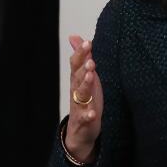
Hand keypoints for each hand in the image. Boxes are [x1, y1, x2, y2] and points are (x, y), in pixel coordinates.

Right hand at [65, 35, 103, 162]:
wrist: (80, 130)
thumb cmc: (85, 99)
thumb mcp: (84, 76)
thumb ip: (81, 57)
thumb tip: (74, 36)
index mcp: (77, 79)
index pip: (76, 63)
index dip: (81, 53)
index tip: (88, 42)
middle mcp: (76, 90)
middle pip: (77, 76)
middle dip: (83, 67)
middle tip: (90, 59)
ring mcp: (79, 105)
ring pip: (81, 93)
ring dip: (85, 84)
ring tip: (90, 76)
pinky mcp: (84, 120)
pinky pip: (85, 117)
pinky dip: (88, 115)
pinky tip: (92, 113)